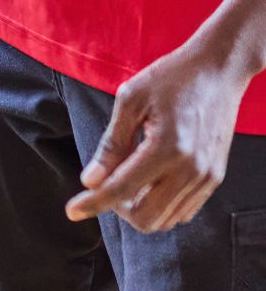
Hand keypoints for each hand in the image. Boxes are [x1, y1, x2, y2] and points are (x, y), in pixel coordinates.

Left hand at [65, 37, 250, 231]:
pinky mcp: (215, 178)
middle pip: (145, 218)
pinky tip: (148, 181)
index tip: (72, 211)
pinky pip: (183, 211)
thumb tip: (90, 180)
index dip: (94, 203)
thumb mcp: (131, 100)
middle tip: (105, 184)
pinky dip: (160, 206)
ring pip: (165, 221)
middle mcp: (191, 169)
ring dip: (139, 209)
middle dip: (117, 208)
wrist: (217, 70)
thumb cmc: (171, 78)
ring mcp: (207, 177)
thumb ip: (111, 144)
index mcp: (167, 147)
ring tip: (127, 177)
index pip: (123, 189)